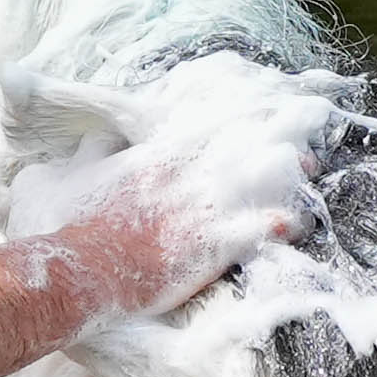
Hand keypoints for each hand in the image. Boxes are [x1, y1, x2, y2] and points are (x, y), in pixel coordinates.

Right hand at [32, 135, 308, 322]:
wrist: (75, 271)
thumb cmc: (65, 228)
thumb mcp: (67, 176)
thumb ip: (88, 153)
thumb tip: (93, 140)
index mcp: (151, 159)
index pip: (202, 127)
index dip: (236, 115)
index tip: (263, 106)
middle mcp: (180, 179)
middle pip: (236, 147)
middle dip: (273, 135)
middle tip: (305, 124)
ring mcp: (195, 211)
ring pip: (252, 182)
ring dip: (283, 176)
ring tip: (311, 169)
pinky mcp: (206, 248)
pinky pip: (252, 232)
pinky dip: (276, 225)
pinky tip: (297, 222)